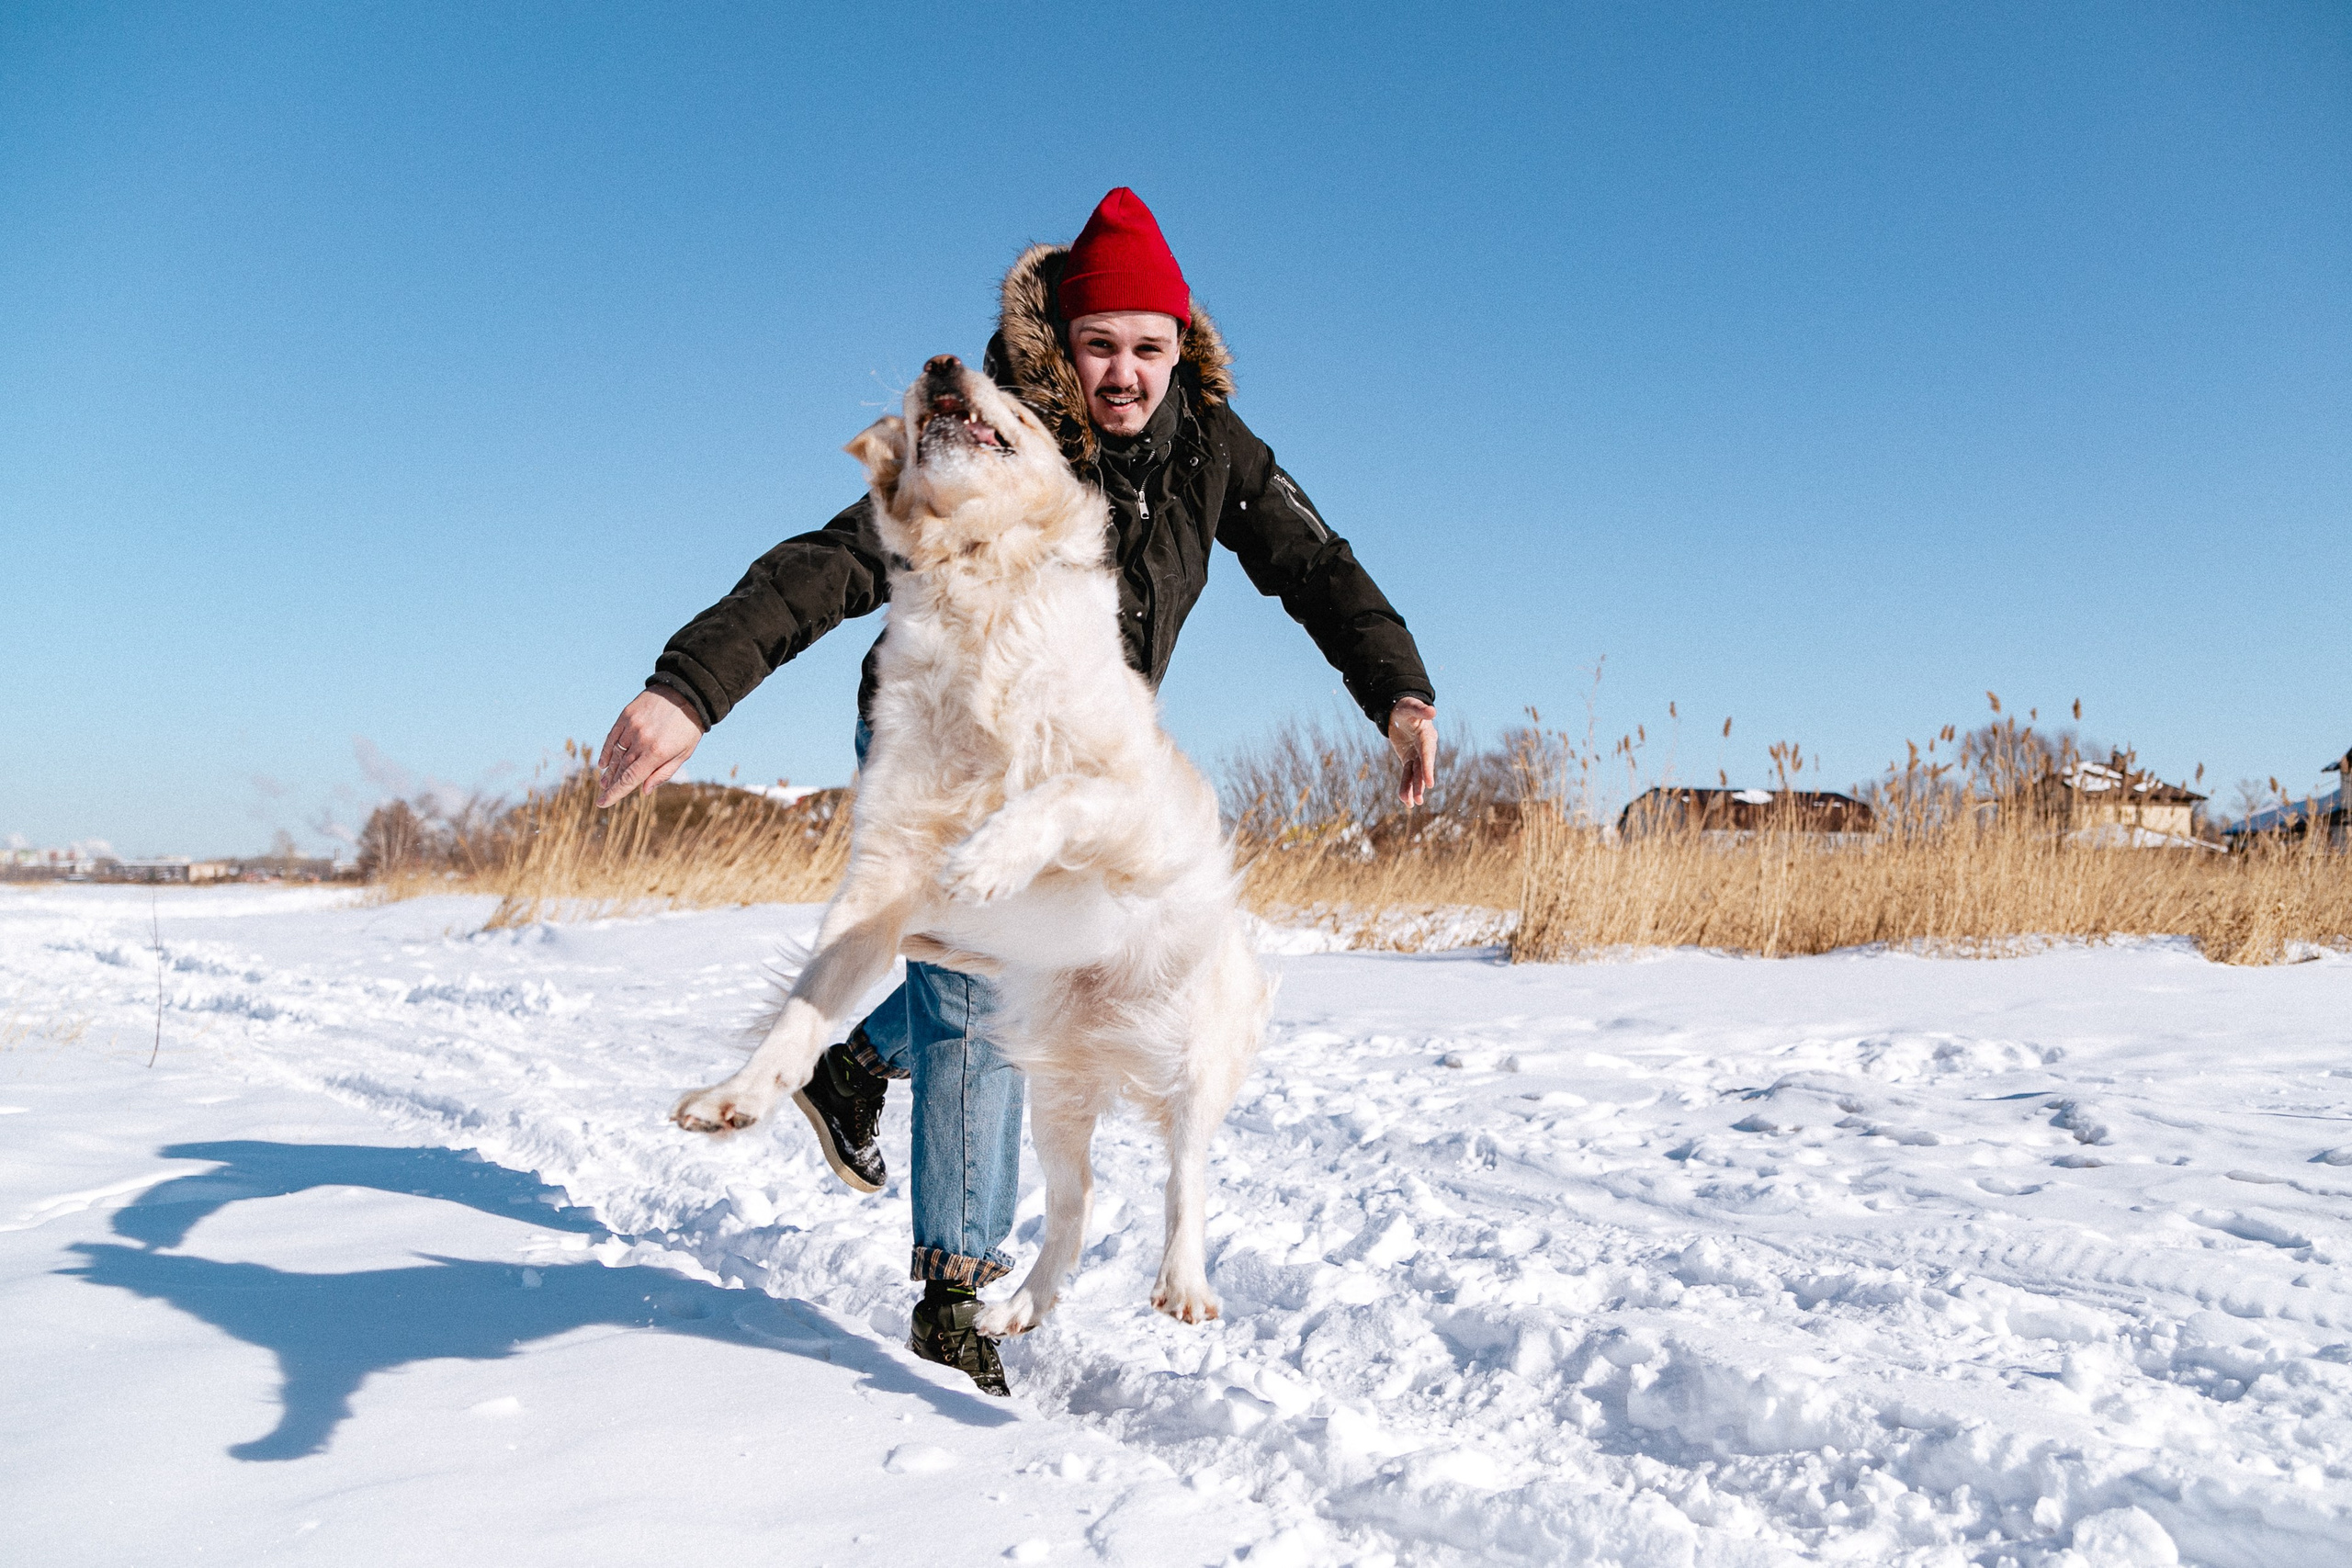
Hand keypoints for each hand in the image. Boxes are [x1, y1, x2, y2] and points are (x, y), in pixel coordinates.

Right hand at [596, 688, 702, 806]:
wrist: (687, 693)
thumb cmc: (688, 727)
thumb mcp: (684, 753)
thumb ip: (663, 773)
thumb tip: (644, 790)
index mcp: (657, 753)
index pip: (630, 778)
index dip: (615, 793)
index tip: (602, 803)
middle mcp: (642, 740)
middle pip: (622, 768)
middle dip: (612, 783)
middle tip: (604, 792)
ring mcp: (633, 726)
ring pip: (616, 753)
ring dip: (609, 769)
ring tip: (604, 781)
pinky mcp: (627, 715)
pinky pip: (612, 736)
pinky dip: (607, 750)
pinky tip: (603, 762)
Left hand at [1388, 696, 1437, 807]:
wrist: (1401, 711)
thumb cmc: (1406, 707)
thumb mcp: (1410, 706)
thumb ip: (1420, 709)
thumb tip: (1433, 711)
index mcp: (1426, 736)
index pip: (1426, 754)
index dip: (1428, 769)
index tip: (1430, 784)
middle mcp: (1424, 748)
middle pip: (1422, 768)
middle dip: (1420, 784)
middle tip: (1419, 800)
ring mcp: (1417, 754)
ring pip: (1415, 774)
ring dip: (1412, 789)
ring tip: (1410, 805)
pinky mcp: (1409, 758)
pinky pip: (1408, 774)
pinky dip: (1406, 785)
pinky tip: (1405, 800)